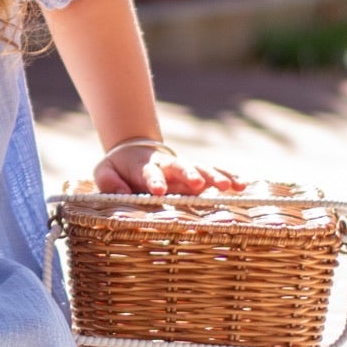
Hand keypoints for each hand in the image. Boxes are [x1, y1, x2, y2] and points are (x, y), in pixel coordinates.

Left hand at [93, 143, 245, 195]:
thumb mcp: (104, 173)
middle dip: (189, 174)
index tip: (158, 190)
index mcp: (144, 167)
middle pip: (180, 167)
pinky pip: (215, 175)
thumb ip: (108, 181)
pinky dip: (228, 178)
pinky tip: (242, 186)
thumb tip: (120, 192)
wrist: (133, 153)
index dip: (154, 180)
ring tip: (229, 186)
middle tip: (198, 183)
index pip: (149, 173)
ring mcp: (184, 171)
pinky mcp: (197, 176)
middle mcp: (168, 167)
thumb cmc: (118, 170)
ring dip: (215, 177)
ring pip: (202, 170)